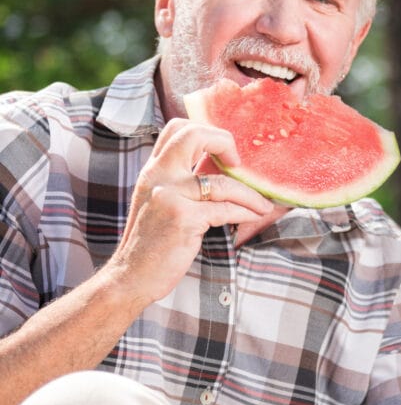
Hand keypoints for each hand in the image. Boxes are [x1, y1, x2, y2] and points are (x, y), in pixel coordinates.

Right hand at [103, 118, 274, 304]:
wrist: (131, 276)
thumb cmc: (153, 242)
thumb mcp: (162, 202)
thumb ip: (184, 182)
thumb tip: (224, 167)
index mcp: (154, 170)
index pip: (178, 128)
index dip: (207, 131)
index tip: (225, 154)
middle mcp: (158, 176)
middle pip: (193, 135)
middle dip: (225, 142)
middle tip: (240, 164)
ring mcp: (169, 196)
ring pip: (222, 182)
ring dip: (250, 195)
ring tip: (263, 206)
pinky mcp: (183, 218)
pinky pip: (226, 209)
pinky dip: (246, 212)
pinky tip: (254, 217)